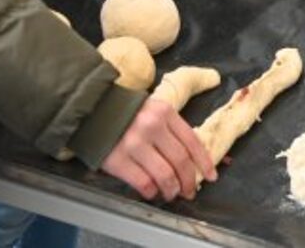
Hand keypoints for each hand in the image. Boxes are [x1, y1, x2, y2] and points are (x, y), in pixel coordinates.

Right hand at [100, 99, 216, 200]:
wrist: (94, 110)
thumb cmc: (128, 114)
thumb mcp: (154, 111)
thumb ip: (172, 130)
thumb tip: (194, 159)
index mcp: (165, 113)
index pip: (192, 141)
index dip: (204, 162)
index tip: (211, 176)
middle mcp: (151, 127)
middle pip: (181, 161)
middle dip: (189, 181)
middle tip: (190, 191)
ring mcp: (134, 143)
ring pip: (164, 175)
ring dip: (172, 190)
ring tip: (172, 194)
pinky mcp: (117, 159)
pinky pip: (143, 183)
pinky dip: (152, 192)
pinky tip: (152, 192)